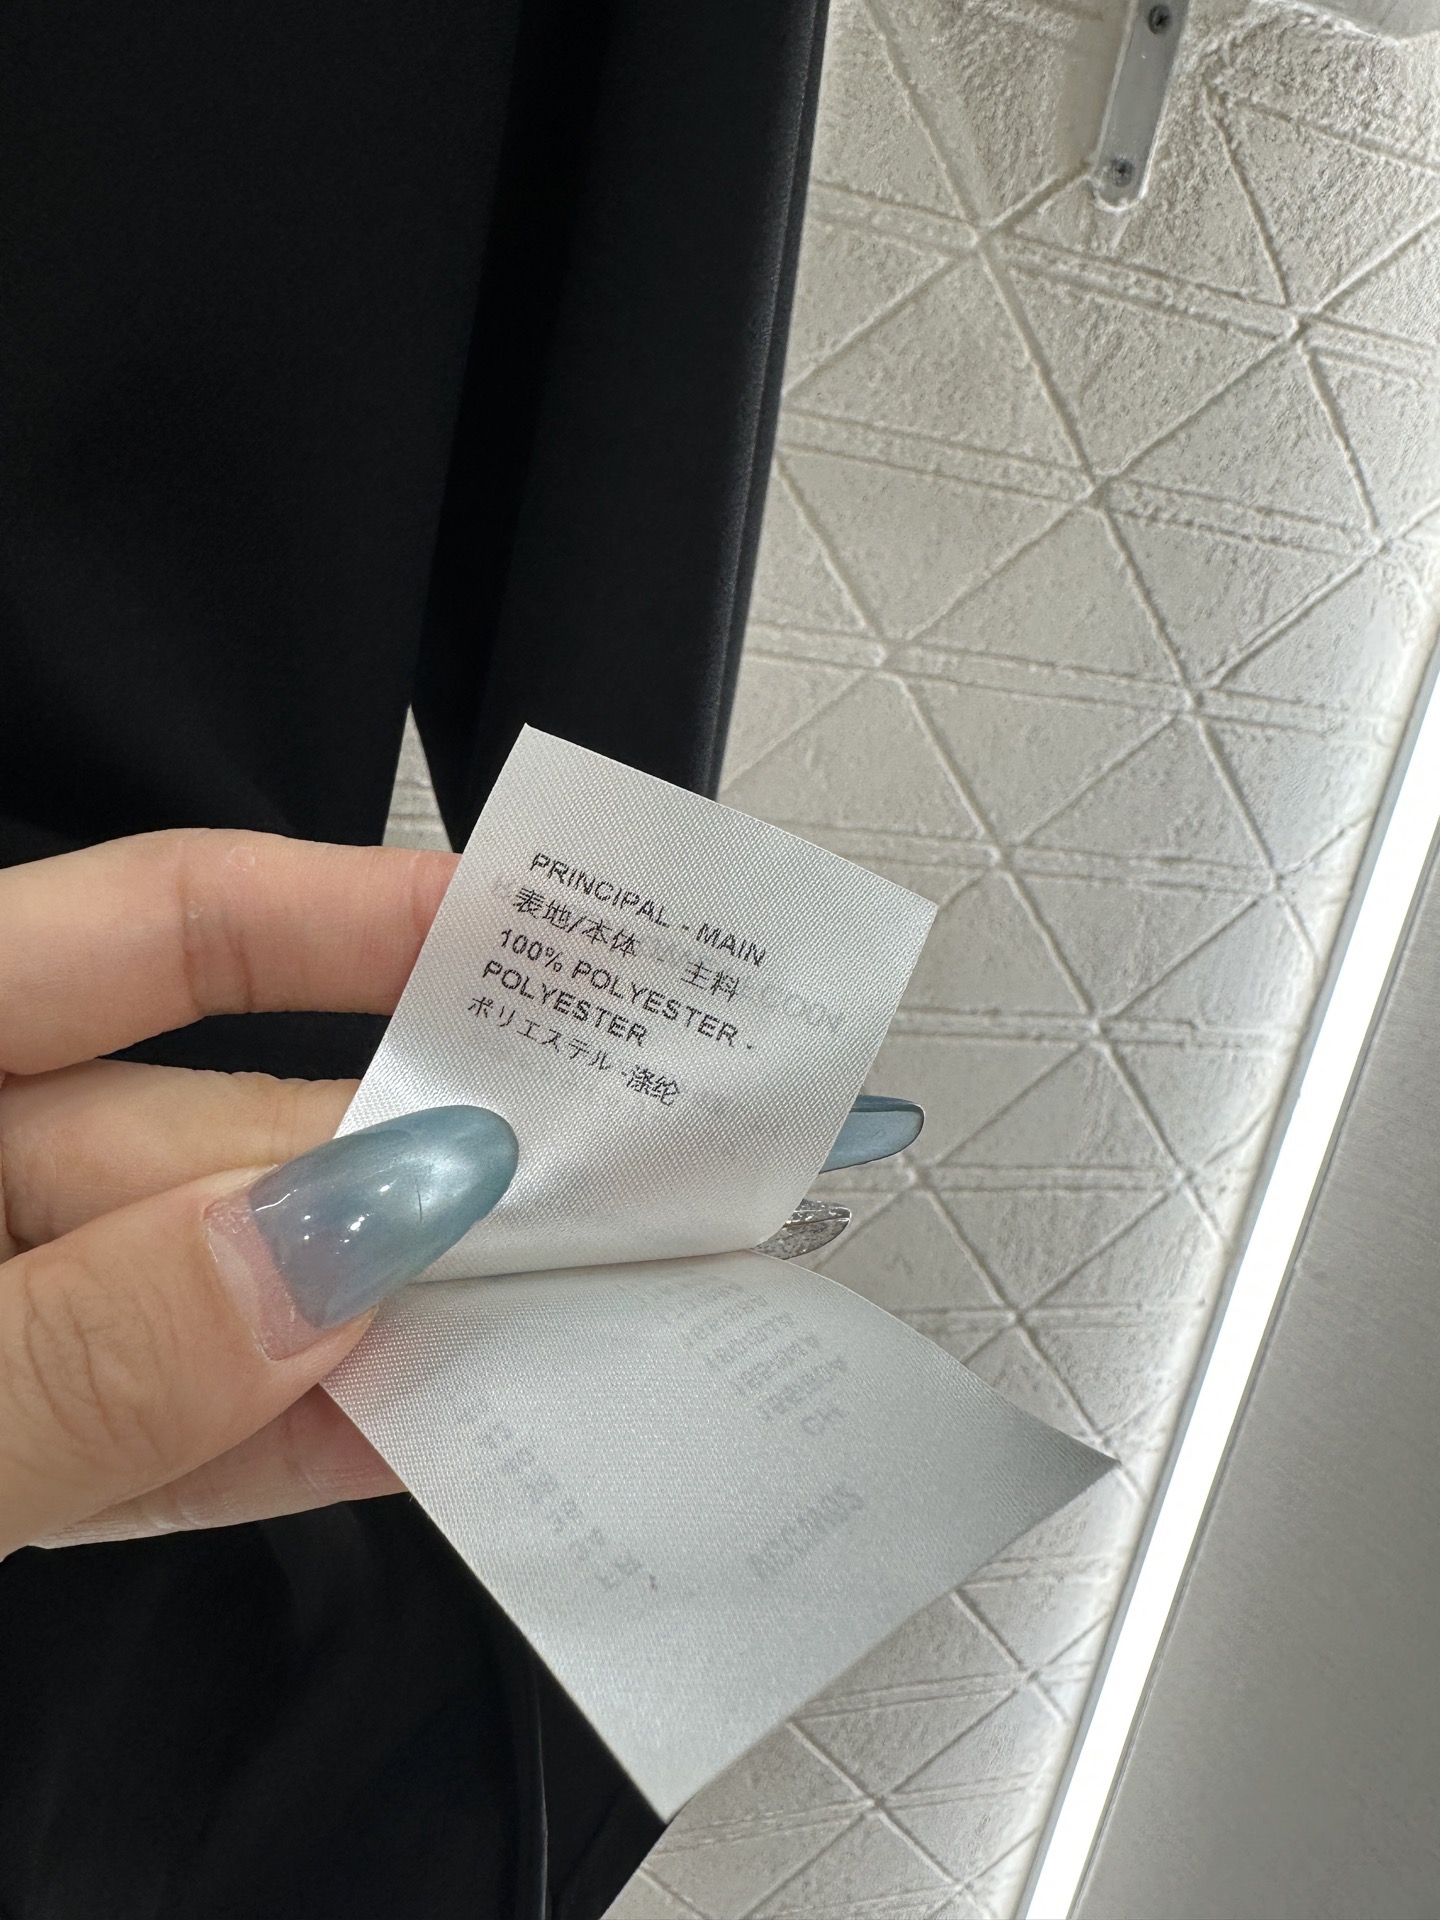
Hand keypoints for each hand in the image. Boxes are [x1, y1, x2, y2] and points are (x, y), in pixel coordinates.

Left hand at [0, 828, 516, 1555]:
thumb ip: (81, 1343)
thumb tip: (329, 1252)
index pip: (152, 928)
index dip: (347, 912)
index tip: (524, 934)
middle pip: (210, 1123)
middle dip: (406, 1157)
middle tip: (602, 1184)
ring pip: (217, 1288)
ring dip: (380, 1315)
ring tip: (559, 1313)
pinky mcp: (12, 1453)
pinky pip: (168, 1428)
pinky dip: (288, 1437)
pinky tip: (422, 1429)